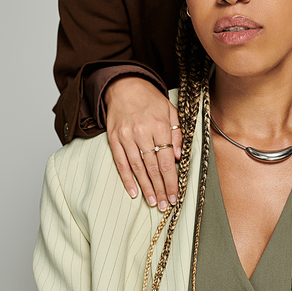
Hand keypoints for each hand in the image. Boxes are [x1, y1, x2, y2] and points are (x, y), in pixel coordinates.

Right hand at [105, 76, 181, 211]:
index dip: (172, 180)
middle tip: (165, 205)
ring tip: (153, 202)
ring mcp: (126, 136)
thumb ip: (177, 133)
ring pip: (137, 167)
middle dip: (160, 188)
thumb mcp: (170, 110)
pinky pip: (121, 163)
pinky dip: (127, 179)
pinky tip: (134, 192)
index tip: (175, 195)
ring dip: (146, 187)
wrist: (125, 86)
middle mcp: (142, 132)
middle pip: (153, 167)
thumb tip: (178, 156)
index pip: (167, 159)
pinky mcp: (114, 139)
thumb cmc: (150, 100)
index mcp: (160, 125)